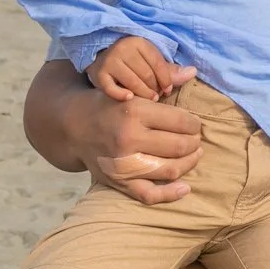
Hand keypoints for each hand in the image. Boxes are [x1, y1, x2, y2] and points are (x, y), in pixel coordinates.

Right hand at [63, 79, 204, 203]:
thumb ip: (162, 89)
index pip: (180, 121)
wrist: (73, 127)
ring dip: (189, 162)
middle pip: (179, 146)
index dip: (194, 124)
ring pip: (170, 169)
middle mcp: (129, 138)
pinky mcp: (119, 182)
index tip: (194, 124)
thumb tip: (192, 73)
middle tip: (195, 139)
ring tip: (193, 155)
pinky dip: (171, 194)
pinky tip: (185, 187)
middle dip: (194, 142)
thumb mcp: (132, 92)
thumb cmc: (108, 106)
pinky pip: (150, 194)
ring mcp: (124, 164)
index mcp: (134, 112)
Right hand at [87, 36, 192, 101]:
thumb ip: (170, 70)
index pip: (158, 63)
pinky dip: (122, 95)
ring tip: (148, 100)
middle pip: (147, 74)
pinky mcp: (98, 74)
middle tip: (156, 97)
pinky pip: (112, 88)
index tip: (167, 90)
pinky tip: (129, 99)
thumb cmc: (131, 63)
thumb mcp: (148, 61)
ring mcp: (110, 61)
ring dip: (143, 94)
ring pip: (133, 82)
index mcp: (139, 42)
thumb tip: (193, 72)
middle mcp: (123, 48)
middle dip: (155, 89)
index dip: (166, 80)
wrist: (99, 60)